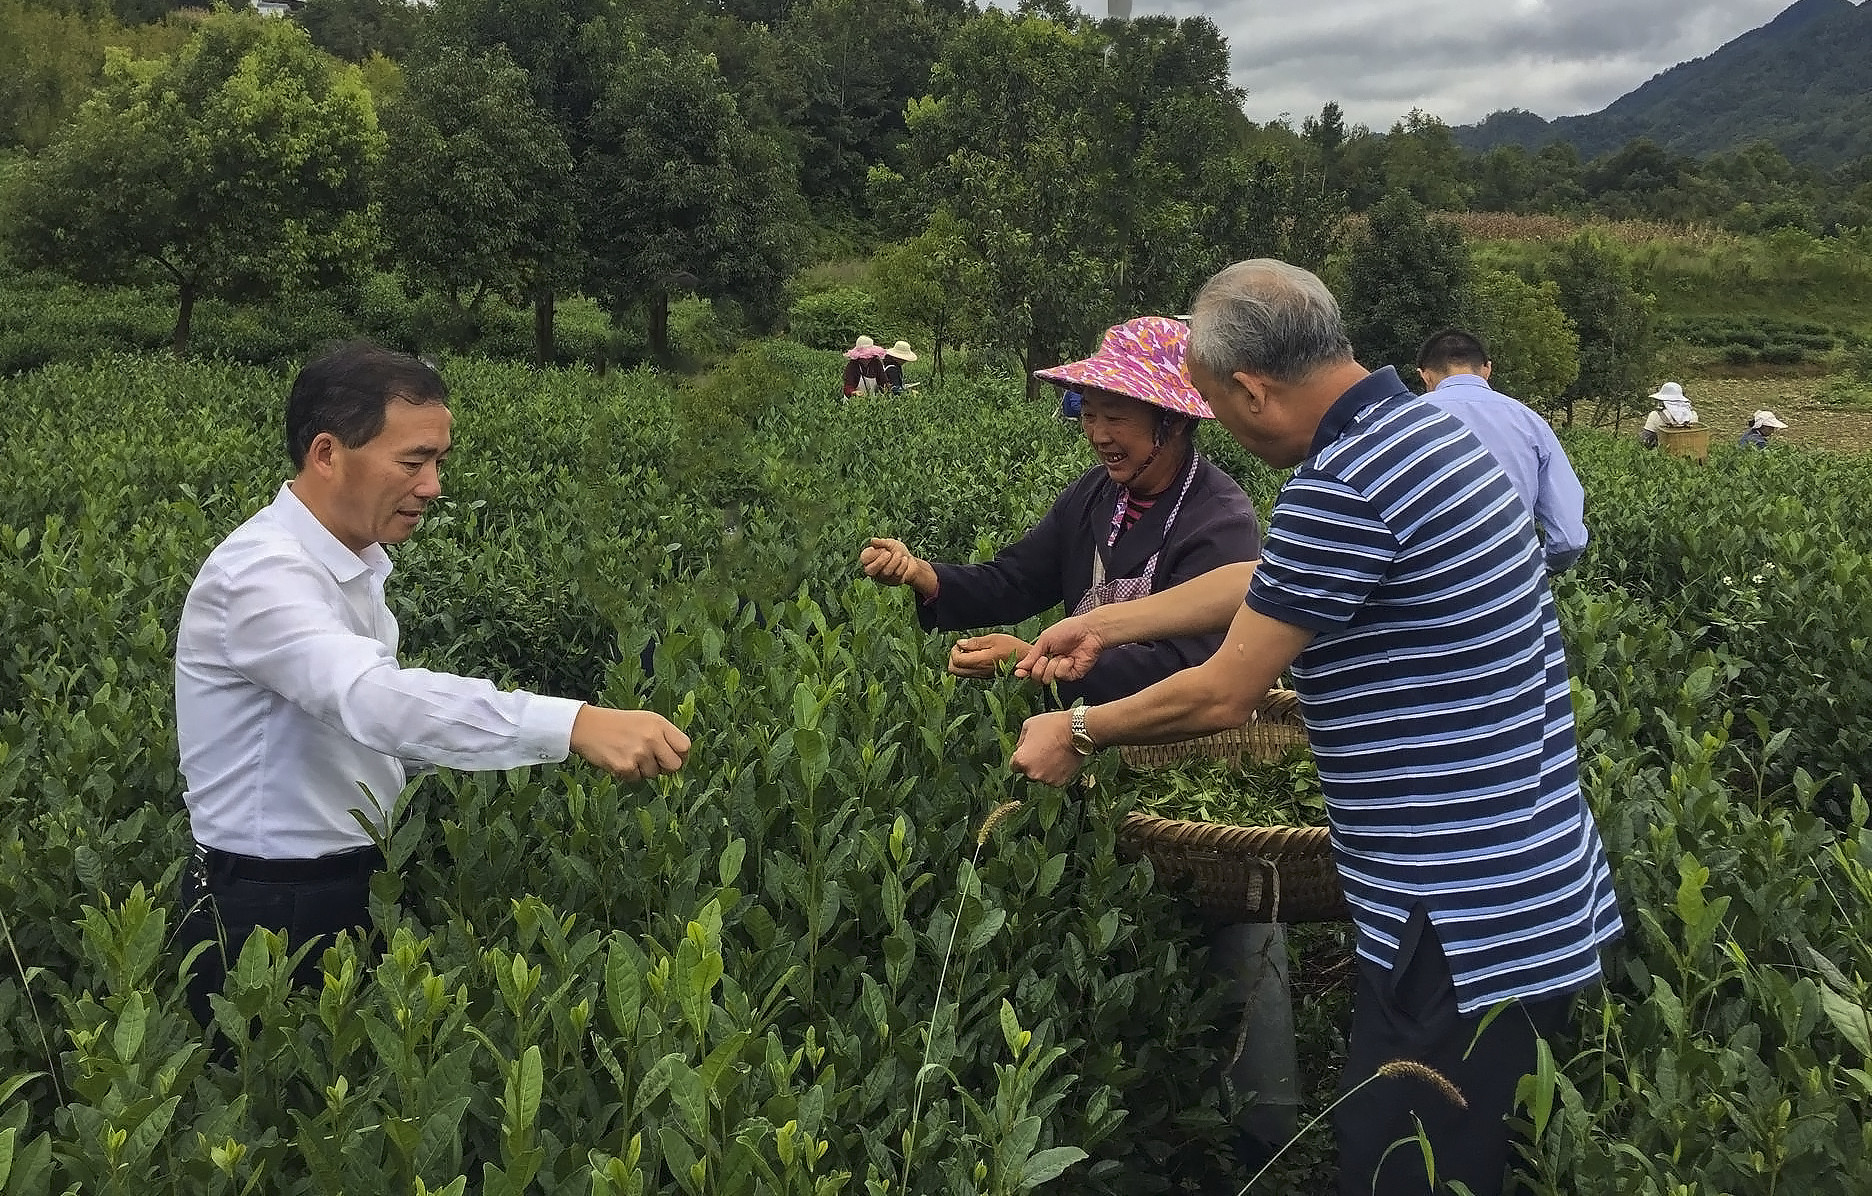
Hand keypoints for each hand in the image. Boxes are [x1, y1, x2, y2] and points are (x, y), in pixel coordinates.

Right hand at [569, 706, 689, 781]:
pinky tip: (620, 759)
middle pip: (674, 765)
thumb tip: (679, 757)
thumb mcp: (645, 720)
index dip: (681, 755)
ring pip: (654, 774)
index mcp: (659, 724)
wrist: (587, 726)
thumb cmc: (618, 724)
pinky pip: (637, 779)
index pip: (685, 746)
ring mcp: (639, 753)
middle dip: (665, 767)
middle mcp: (652, 738)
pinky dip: (629, 773)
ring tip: (630, 754)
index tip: (674, 757)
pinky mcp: (625, 767)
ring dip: (644, 769)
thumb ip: (664, 735)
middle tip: (653, 761)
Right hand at [860, 537, 936, 598]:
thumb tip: (872, 541)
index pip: (863, 559)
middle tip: (888, 553)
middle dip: (880, 561)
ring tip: (899, 554)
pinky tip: (905, 559)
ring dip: (895, 560)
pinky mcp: (893, 583)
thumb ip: (881, 542)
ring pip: (886, 572)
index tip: (876, 548)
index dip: (869, 554)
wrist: (912, 562)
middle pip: (871, 571)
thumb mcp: (891, 544)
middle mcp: (874, 571)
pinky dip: (902, 564)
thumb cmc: (897, 551)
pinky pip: (896, 574)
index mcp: (870, 560)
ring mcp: (883, 578)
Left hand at [947, 633, 1030, 678]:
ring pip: (960, 673)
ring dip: (960, 662)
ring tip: (970, 651)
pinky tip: (976, 656)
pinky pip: (968, 673)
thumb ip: (975, 642)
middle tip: (962, 648)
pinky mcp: (984, 676)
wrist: (1026, 661)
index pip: (956, 661)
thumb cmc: (1013, 647)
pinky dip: (967, 665)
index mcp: (980, 661)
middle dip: (953, 657)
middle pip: (954, 670)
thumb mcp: (994, 639)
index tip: (961, 643)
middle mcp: (979, 671)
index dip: (954, 651)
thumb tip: (960, 643)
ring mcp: (981, 675)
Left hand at [1010, 710, 1085, 786]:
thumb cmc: (1053, 726)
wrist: (1077, 731)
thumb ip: (1020, 740)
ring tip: (1053, 754)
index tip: (1028, 752)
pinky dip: (1056, 772)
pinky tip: (1060, 759)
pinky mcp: (1060, 782)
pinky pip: (1053, 779)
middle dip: (1033, 763)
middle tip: (1043, 750)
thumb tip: (1020, 748)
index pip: (1014, 766)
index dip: (1021, 758)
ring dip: (1044, 769)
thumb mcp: (1029, 725)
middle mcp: (1032, 773)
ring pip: (1041, 776)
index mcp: (1021, 760)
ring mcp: (1046, 779)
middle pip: (1028, 772)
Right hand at [1015, 615, 1106, 684]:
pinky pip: (1061, 677)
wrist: (1088, 631)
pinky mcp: (1073, 675)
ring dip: (1052, 666)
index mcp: (1044, 655)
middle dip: (1039, 668)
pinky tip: (1070, 659)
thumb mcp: (1045, 640)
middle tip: (1045, 658)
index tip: (1018, 673)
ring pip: (1048, 679)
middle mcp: (1052, 665)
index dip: (1024, 672)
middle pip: (1037, 677)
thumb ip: (1032, 655)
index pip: (1031, 668)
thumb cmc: (1067, 630)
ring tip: (1061, 656)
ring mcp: (1063, 671)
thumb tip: (1019, 667)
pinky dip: (1063, 667)